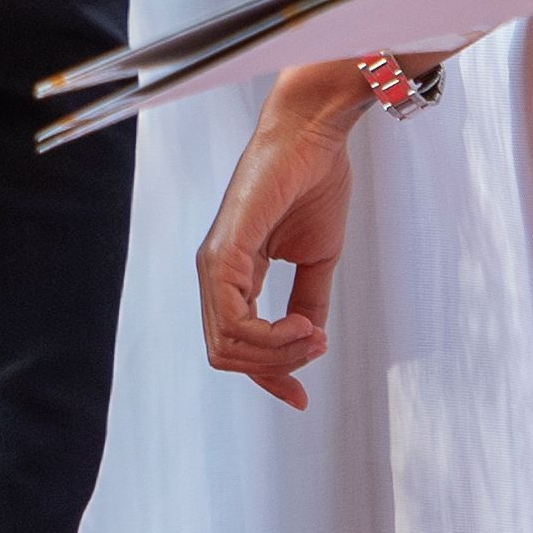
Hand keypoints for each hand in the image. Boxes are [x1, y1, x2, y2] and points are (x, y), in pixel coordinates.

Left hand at [196, 60, 366, 405]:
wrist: (315, 136)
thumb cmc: (313, 181)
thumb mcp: (317, 259)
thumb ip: (307, 301)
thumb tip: (309, 344)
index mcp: (233, 274)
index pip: (235, 345)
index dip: (269, 377)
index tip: (300, 396)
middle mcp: (216, 272)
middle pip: (227, 355)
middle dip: (277, 365)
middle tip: (317, 344)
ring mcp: (215, 263)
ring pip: (227, 346)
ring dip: (278, 353)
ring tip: (313, 333)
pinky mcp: (225, 251)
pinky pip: (233, 319)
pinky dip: (271, 336)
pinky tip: (302, 325)